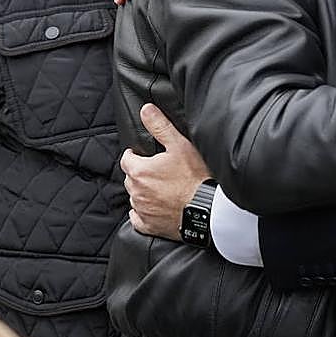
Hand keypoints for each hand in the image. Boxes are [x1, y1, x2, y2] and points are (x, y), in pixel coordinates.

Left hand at [120, 103, 211, 239]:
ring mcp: (142, 210)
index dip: (136, 155)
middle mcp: (136, 191)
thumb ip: (160, 126)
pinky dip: (144, 212)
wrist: (208, 210)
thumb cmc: (196, 177)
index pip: (127, 158)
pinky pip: (138, 218)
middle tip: (159, 170)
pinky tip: (156, 207)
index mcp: (140, 171)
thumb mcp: (179, 145)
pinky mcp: (149, 226)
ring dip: (144, 191)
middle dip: (140, 173)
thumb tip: (145, 110)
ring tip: (163, 187)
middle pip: (131, 178)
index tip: (146, 155)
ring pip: (135, 197)